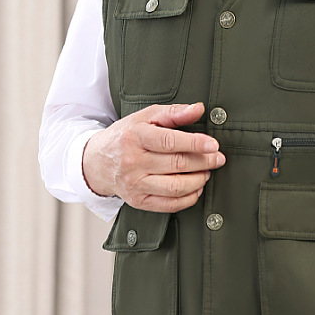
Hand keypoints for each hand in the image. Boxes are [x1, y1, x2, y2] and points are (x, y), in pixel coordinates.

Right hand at [82, 102, 224, 212]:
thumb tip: (198, 109)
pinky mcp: (138, 201)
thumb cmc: (125, 136)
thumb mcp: (146, 117)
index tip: (213, 144)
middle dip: (204, 161)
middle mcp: (133, 162)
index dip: (195, 143)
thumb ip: (174, 112)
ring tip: (207, 171)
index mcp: (135, 137)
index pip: (169, 141)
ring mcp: (135, 184)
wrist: (97, 161)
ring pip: (175, 187)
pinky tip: (196, 187)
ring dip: (198, 180)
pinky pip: (169, 205)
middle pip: (176, 164)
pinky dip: (189, 198)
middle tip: (218, 158)